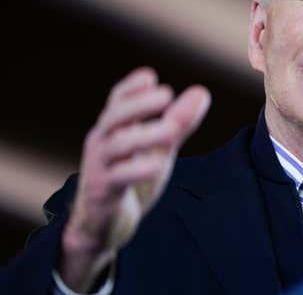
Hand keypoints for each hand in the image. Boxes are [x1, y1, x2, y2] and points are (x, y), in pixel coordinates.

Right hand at [59, 67, 210, 290]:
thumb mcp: (158, 148)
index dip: (131, 87)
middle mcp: (103, 142)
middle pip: (115, 116)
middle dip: (140, 104)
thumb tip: (202, 91)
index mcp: (115, 128)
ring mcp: (100, 166)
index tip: (150, 76)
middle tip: (166, 94)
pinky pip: (117, 178)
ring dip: (146, 135)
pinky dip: (136, 170)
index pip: (118, 100)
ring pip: (118, 145)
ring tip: (172, 130)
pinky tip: (156, 165)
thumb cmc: (131, 177)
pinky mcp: (103, 192)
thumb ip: (178, 122)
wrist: (102, 225)